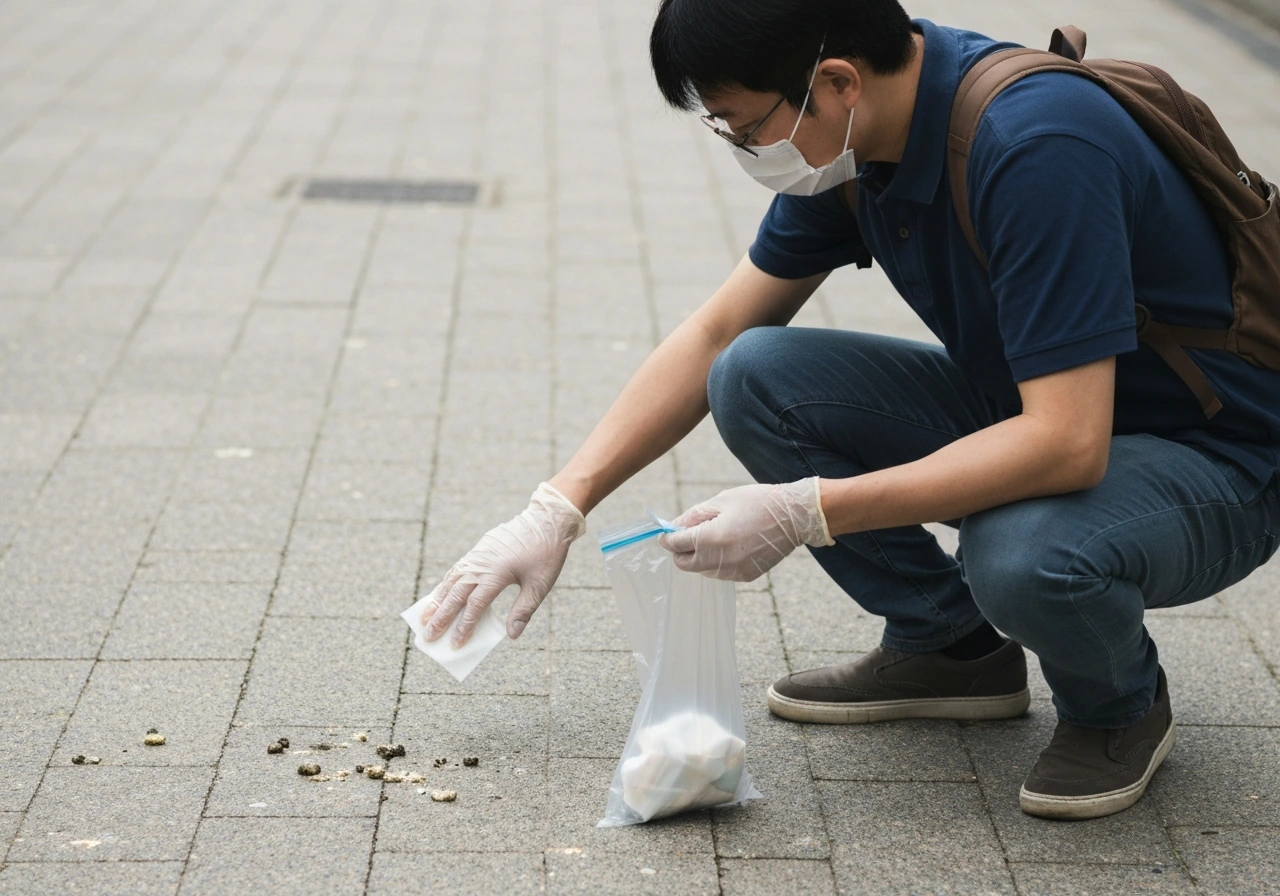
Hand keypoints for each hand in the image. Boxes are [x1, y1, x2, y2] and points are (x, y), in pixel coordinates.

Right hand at [420, 481, 585, 645]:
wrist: (546, 519)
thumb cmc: (546, 553)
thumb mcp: (540, 585)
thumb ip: (523, 610)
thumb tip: (512, 636)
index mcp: (497, 573)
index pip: (475, 605)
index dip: (464, 626)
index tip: (456, 644)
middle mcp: (482, 564)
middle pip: (456, 594)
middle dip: (441, 617)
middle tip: (428, 636)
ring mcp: (478, 555)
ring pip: (452, 580)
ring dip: (437, 599)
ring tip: (424, 617)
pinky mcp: (479, 549)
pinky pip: (457, 569)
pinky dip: (446, 584)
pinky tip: (440, 594)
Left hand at [656, 478, 834, 581]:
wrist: (793, 517)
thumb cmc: (757, 502)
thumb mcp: (722, 501)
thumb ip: (694, 516)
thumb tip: (673, 526)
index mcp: (712, 537)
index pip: (676, 544)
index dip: (668, 538)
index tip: (666, 533)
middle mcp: (721, 559)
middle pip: (685, 564)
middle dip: (680, 551)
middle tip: (686, 536)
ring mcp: (734, 571)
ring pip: (702, 570)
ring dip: (699, 557)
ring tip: (714, 537)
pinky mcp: (746, 576)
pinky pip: (720, 573)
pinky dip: (717, 562)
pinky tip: (729, 546)